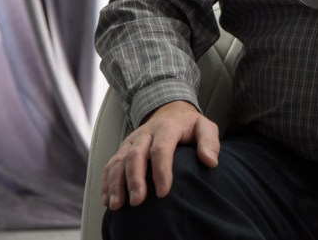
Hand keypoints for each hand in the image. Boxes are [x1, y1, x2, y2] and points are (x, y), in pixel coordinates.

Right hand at [102, 100, 219, 209]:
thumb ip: (209, 142)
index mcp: (167, 128)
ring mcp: (131, 141)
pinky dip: (106, 182)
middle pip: (135, 155)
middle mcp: (145, 134)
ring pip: (118, 161)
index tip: (164, 192)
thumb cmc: (189, 126)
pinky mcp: (122, 149)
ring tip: (117, 205)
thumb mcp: (205, 127)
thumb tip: (210, 162)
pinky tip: (108, 200)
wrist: (170, 112)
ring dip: (115, 184)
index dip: (161, 171)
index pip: (161, 149)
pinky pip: (110, 165)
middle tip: (137, 201)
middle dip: (134, 180)